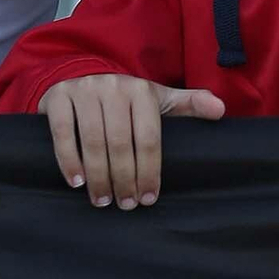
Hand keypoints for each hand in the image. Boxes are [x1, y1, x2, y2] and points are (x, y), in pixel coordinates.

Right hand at [40, 73, 224, 208]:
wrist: (80, 73)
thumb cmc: (124, 96)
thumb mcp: (157, 98)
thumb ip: (188, 105)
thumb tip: (220, 110)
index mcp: (141, 91)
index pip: (148, 138)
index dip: (149, 171)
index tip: (148, 198)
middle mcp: (113, 87)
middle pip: (120, 143)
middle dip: (124, 179)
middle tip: (126, 205)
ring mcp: (83, 90)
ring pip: (92, 141)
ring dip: (98, 177)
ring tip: (103, 201)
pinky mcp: (58, 97)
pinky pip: (62, 133)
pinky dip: (69, 161)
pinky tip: (77, 183)